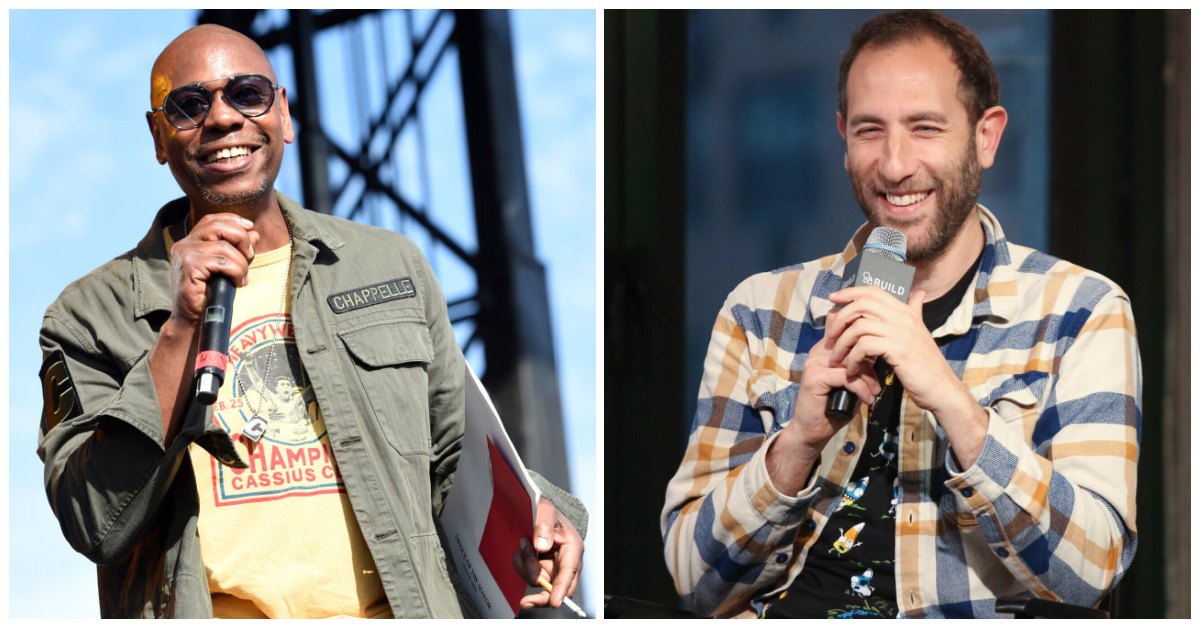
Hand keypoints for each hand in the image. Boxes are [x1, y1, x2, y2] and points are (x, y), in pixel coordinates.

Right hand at [168, 212, 259, 326]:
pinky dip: (236, 272)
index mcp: (190, 241)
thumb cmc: (209, 294)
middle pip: (219, 226)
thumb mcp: (227, 268)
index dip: (233, 220)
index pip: (212, 220)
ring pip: (225, 247)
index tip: (250, 227)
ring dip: (241, 263)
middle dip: (241, 239)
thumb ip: (238, 250)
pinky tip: (237, 283)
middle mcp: (184, 244)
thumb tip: (255, 233)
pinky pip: (222, 262)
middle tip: (249, 256)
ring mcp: (184, 254)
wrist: (193, 319)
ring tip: (242, 278)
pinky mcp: (188, 267)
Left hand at [511, 497, 582, 609]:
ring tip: (524, 542)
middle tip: (523, 565)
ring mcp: (553, 567)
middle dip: (534, 575)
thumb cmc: (546, 510)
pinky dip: (522, 564)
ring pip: (537, 580)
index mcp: (573, 548)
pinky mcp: (542, 569)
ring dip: (525, 564)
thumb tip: (541, 547)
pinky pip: (528, 575)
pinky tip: (523, 549)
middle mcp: (566, 562)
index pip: (569, 572)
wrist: (540, 511)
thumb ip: (543, 526)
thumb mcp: (545, 510)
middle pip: (553, 586)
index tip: (553, 602)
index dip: (561, 589)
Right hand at [766, 308, 882, 495]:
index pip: (845, 330)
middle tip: (878, 379)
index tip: (879, 356)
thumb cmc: (834, 406)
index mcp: (826, 349)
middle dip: (870, 359)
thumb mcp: (850, 381)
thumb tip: (880, 354)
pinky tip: (867, 399)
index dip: (865, 338)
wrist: (812, 431)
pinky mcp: (815, 378)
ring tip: (875, 391)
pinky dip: (860, 388)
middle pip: (851, 343)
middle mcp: (818, 352)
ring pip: (850, 360)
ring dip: (868, 377)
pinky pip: (845, 377)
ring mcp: (815, 364)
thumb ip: (860, 366)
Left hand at [825, 286, 950, 413]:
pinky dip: (852, 358)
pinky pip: (864, 347)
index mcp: (906, 311)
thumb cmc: (925, 364)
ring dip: (842, 343)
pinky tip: (851, 369)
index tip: (832, 298)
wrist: (941, 388)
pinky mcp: (898, 349)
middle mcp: (904, 317)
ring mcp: (901, 332)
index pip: (873, 291)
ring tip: (836, 358)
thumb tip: (918, 294)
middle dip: (840, 317)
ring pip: (859, 327)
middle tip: (830, 335)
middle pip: (862, 304)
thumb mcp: (919, 333)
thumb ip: (915, 312)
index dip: (850, 292)